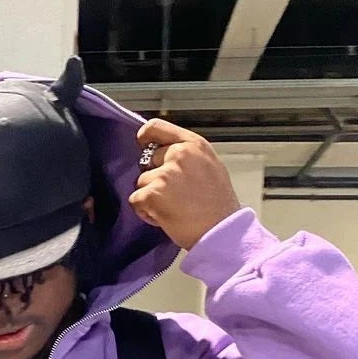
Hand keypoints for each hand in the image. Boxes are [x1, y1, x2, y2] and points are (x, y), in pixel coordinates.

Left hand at [129, 120, 240, 250]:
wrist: (221, 232)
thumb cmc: (219, 206)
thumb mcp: (210, 166)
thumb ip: (188, 156)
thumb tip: (166, 152)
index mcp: (194, 145)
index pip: (157, 127)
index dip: (145, 136)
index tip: (143, 143)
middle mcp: (179, 155)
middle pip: (148, 160)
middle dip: (155, 177)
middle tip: (174, 195)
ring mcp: (164, 174)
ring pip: (142, 182)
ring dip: (151, 197)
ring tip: (173, 207)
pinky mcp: (152, 194)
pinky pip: (136, 200)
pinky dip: (145, 211)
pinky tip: (165, 216)